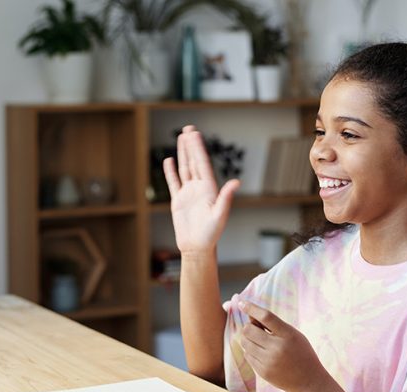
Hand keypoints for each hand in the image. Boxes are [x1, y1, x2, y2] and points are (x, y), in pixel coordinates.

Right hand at [163, 125, 240, 253]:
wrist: (197, 247)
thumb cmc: (211, 234)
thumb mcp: (220, 215)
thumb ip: (226, 198)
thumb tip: (236, 182)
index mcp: (209, 189)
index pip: (202, 164)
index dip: (198, 148)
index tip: (195, 134)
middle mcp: (199, 188)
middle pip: (194, 162)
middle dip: (191, 146)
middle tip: (189, 129)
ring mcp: (188, 193)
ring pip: (185, 169)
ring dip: (183, 154)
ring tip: (181, 138)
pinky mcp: (178, 201)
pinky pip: (174, 183)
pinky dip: (170, 172)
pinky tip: (169, 160)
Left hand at [239, 300, 323, 391]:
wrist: (308, 381)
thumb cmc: (301, 353)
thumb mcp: (293, 334)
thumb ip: (274, 325)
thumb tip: (250, 316)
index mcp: (288, 335)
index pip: (266, 316)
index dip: (252, 308)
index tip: (241, 302)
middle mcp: (277, 348)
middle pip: (249, 330)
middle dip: (249, 327)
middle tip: (257, 330)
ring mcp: (269, 361)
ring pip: (245, 343)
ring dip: (249, 340)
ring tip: (262, 343)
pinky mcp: (263, 372)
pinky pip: (247, 355)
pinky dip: (252, 352)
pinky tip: (263, 354)